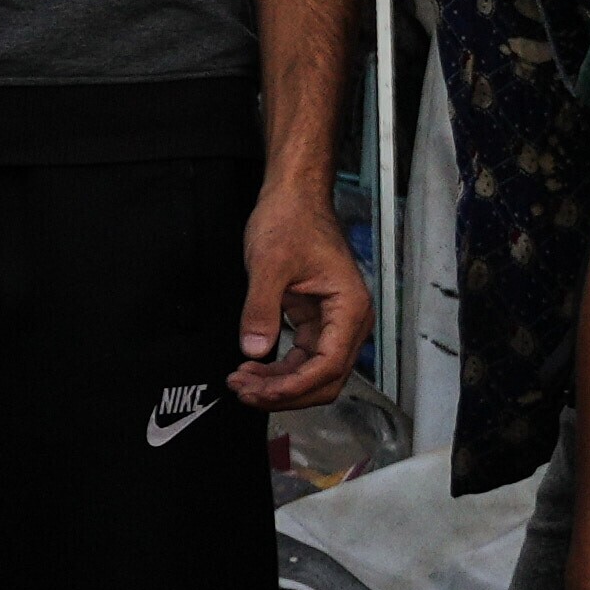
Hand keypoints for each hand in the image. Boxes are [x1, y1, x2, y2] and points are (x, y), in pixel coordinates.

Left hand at [224, 173, 369, 412]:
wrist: (293, 197)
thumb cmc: (291, 219)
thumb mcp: (269, 263)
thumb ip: (261, 308)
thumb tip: (254, 349)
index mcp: (349, 308)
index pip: (328, 365)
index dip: (294, 386)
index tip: (260, 391)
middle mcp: (348, 321)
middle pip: (324, 379)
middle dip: (285, 392)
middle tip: (244, 391)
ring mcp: (333, 323)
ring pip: (311, 374)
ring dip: (278, 385)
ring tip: (240, 382)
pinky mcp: (316, 322)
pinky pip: (301, 359)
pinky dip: (278, 370)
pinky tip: (252, 369)